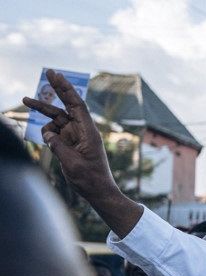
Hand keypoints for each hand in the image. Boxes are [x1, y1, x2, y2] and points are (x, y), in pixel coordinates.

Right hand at [23, 70, 116, 197]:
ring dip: (41, 112)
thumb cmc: (89, 178)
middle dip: (57, 88)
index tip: (56, 75)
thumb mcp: (71, 162)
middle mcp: (82, 130)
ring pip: (56, 118)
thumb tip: (48, 133)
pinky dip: (47, 134)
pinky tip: (49, 142)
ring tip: (24, 100)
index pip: (76, 105)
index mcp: (88, 132)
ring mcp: (75, 136)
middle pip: (67, 105)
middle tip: (49, 71)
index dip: (66, 89)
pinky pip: (54, 132)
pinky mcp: (69, 143)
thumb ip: (57, 145)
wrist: (97, 191)